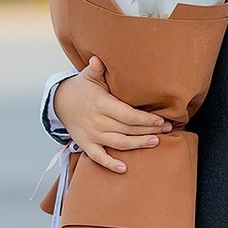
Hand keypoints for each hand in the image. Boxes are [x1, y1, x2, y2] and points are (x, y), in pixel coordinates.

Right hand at [52, 56, 170, 173]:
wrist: (60, 102)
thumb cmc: (81, 87)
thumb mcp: (88, 76)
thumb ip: (96, 69)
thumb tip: (97, 59)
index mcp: (101, 104)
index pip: (127, 115)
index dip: (145, 119)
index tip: (160, 120)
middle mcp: (97, 121)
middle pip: (127, 129)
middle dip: (149, 130)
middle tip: (167, 129)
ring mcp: (91, 135)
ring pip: (118, 143)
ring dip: (138, 144)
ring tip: (155, 142)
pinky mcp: (86, 144)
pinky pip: (98, 157)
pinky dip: (110, 164)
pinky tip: (124, 168)